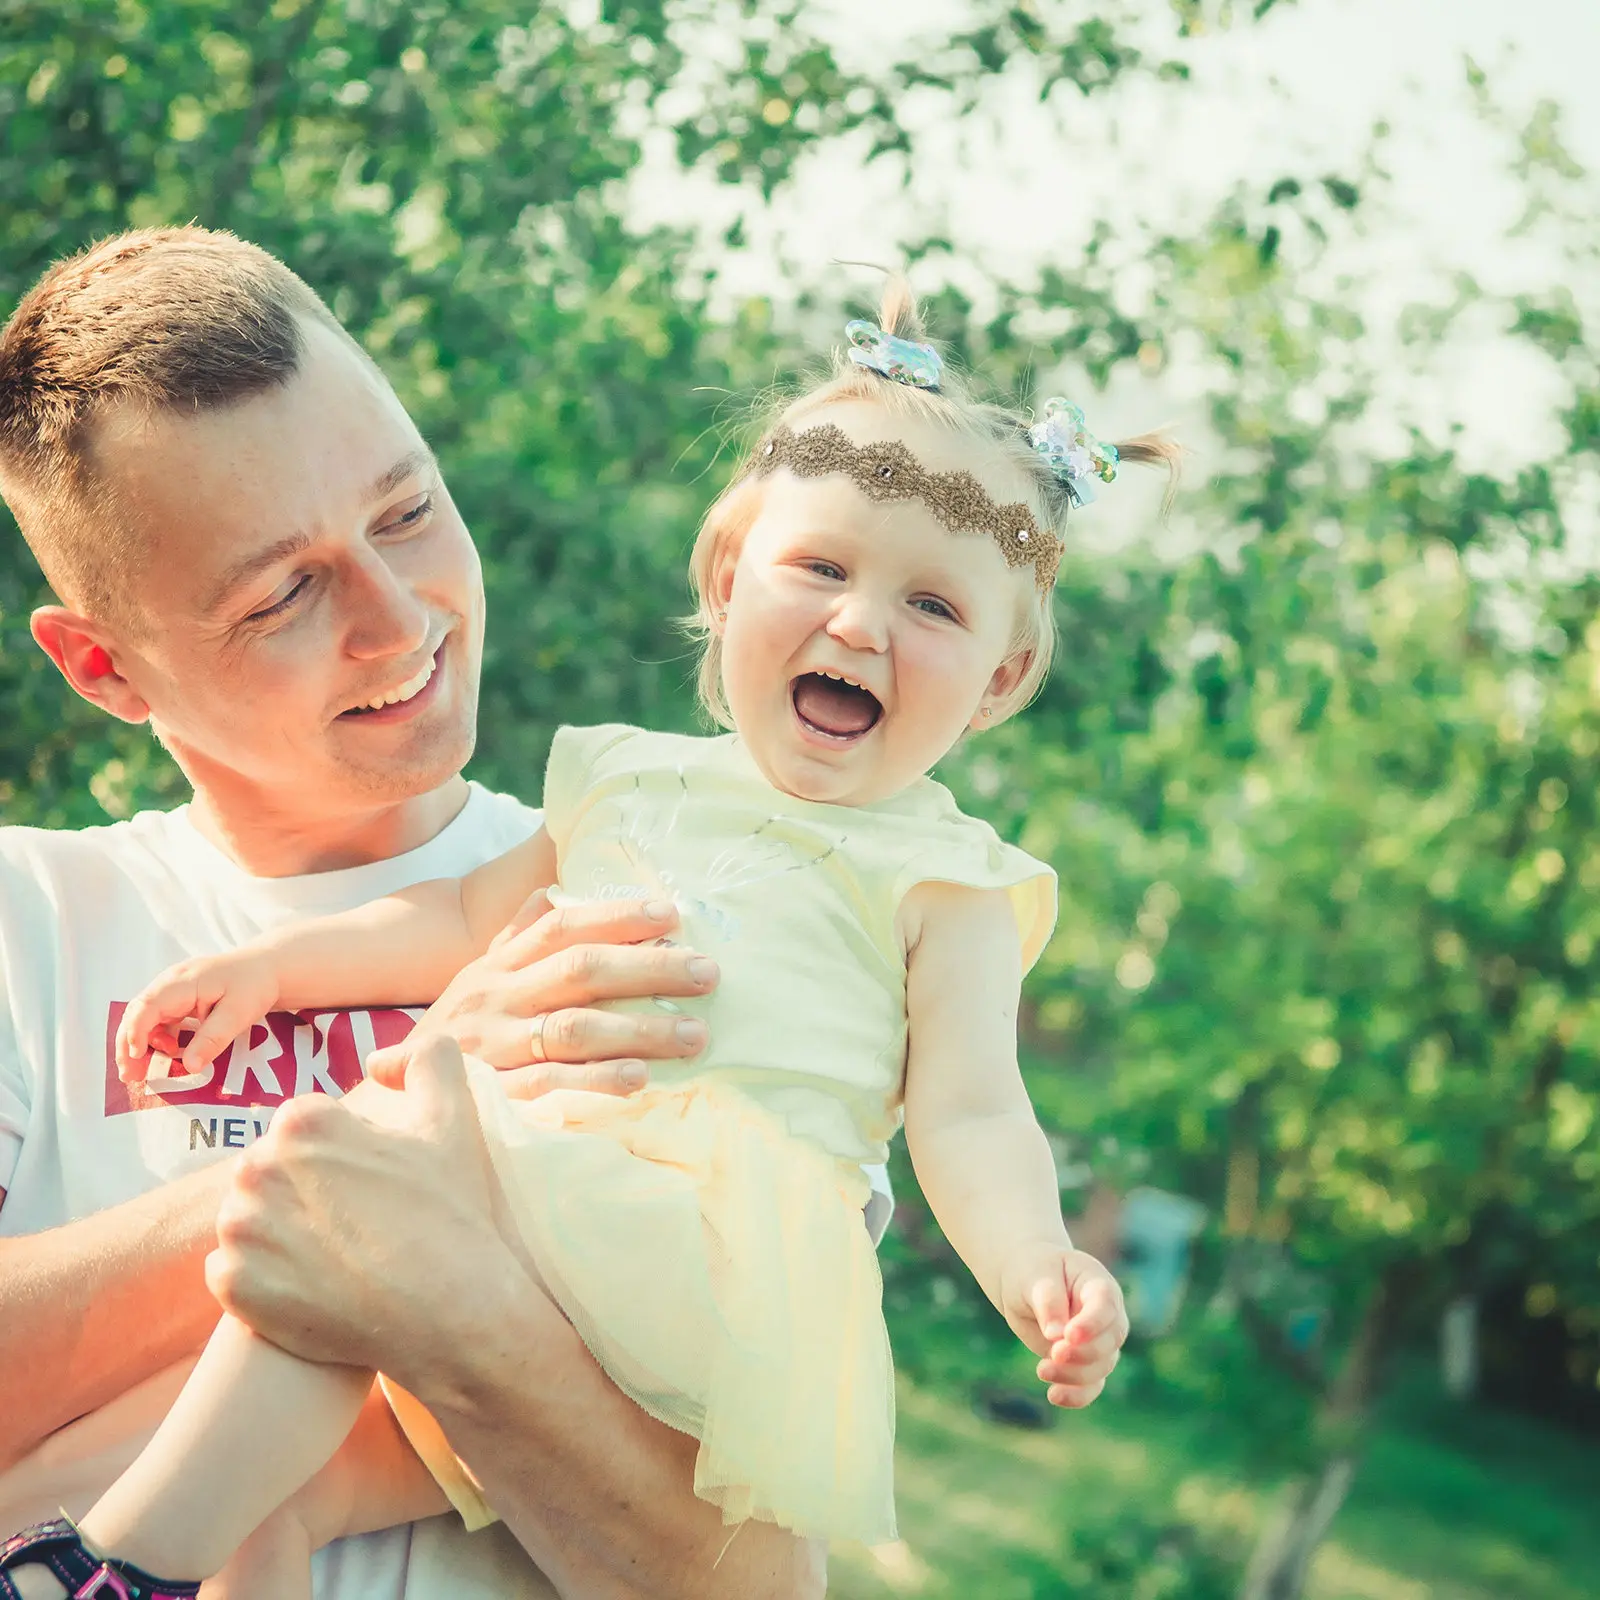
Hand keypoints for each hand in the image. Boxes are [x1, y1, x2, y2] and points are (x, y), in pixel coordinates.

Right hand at [116, 951, 281, 1081]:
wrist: (266, 967)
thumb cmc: (254, 985)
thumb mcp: (238, 1013)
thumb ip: (213, 1039)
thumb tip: (189, 1067)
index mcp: (182, 982)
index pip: (146, 1006)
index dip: (135, 1032)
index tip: (136, 1057)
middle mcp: (170, 984)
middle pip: (137, 1013)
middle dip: (128, 1045)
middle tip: (131, 1077)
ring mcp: (172, 991)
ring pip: (144, 1018)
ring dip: (140, 1044)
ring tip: (143, 1073)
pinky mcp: (178, 999)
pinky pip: (157, 1019)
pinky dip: (155, 1038)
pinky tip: (167, 1053)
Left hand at [206, 1036, 540, 1384]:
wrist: (452, 1310)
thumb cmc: (453, 1210)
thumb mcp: (455, 1115)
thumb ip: (428, 1058)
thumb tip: (377, 1063)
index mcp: (303, 1122)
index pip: (305, 1129)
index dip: (344, 1157)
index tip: (373, 1187)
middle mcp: (259, 1168)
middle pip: (272, 1173)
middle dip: (306, 1192)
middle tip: (358, 1224)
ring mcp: (242, 1232)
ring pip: (250, 1220)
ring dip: (280, 1234)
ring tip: (335, 1255)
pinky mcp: (235, 1288)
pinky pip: (232, 1273)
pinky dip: (264, 1281)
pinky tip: (312, 1287)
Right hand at [365, 889, 719, 1100]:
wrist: (389, 1104)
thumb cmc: (453, 1035)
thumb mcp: (476, 979)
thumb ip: (515, 936)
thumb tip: (552, 890)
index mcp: (497, 965)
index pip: (561, 927)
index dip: (616, 916)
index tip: (670, 914)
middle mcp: (497, 999)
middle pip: (580, 972)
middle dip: (648, 970)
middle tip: (707, 973)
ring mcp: (495, 1048)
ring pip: (574, 1028)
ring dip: (639, 1031)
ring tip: (694, 1034)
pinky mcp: (494, 1097)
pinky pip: (550, 1086)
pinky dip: (596, 1082)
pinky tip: (639, 1081)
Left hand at [998, 1242, 1128, 1408]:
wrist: (1026, 1286)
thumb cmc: (1033, 1273)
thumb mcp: (1035, 1278)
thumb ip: (1048, 1302)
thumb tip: (1056, 1335)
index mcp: (1098, 1285)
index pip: (1106, 1305)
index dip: (1092, 1324)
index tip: (1069, 1336)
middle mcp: (1107, 1315)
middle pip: (1110, 1340)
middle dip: (1083, 1353)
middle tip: (1053, 1353)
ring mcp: (1100, 1341)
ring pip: (1101, 1366)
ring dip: (1074, 1375)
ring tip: (1041, 1370)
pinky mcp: (1086, 1363)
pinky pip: (1092, 1385)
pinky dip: (1077, 1395)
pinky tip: (1054, 1396)